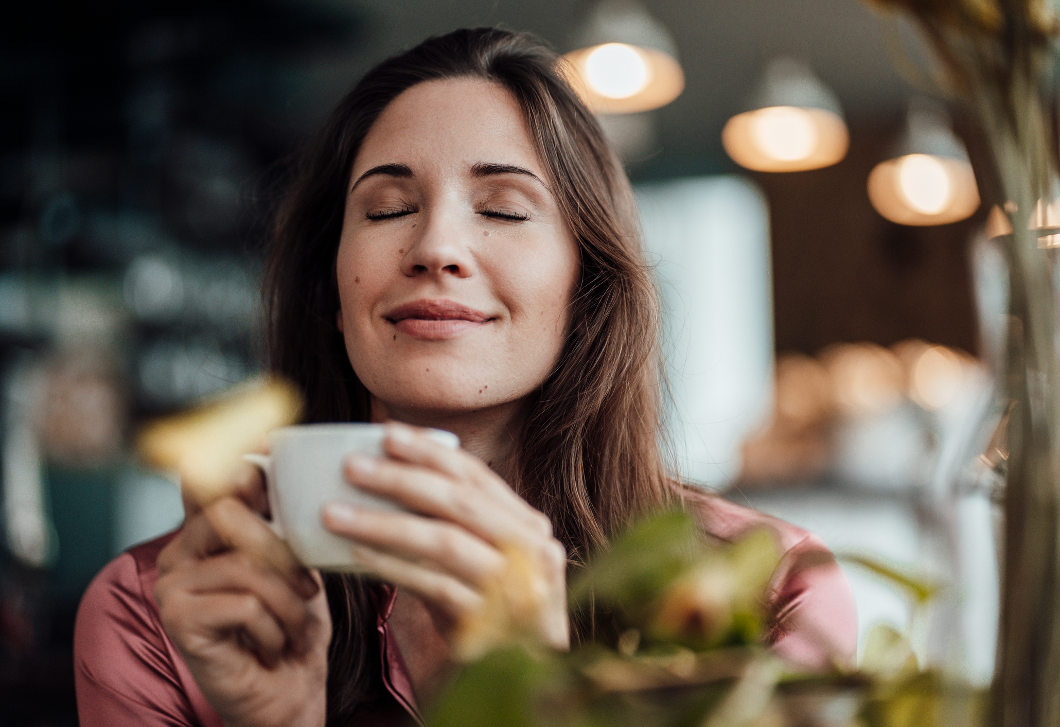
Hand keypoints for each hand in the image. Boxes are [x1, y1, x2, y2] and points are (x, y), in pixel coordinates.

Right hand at [154, 466, 330, 726]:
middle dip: (283, 552)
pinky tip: (272, 646)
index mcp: (205, 535)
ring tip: (295, 627)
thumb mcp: (296, 564)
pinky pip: (244, 604)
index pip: (215, 483)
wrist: (289, 693)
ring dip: (288, 603)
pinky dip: (273, 628)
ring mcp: (172, 587)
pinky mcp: (178, 620)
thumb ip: (279, 520)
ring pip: (246, 566)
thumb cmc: (293, 627)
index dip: (241, 470)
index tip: (265, 454)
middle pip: (229, 513)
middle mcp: (178, 554)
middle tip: (307, 588)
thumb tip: (268, 461)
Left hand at [321, 423, 568, 657]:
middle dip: (401, 478)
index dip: (429, 451)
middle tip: (352, 466)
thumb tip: (389, 474)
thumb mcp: (479, 559)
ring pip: (443, 541)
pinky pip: (433, 585)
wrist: (522, 676)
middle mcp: (532, 549)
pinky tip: (355, 557)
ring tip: (335, 512)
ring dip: (384, 522)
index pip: (476, 476)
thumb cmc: (489, 610)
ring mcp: (516, 587)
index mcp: (528, 524)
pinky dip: (392, 567)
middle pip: (459, 502)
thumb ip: (452, 523)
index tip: (385, 433)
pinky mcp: (492, 622)